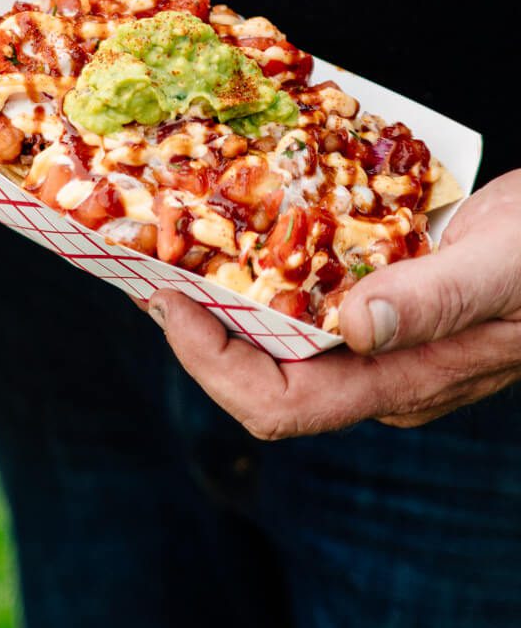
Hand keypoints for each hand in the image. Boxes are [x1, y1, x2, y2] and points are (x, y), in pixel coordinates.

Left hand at [150, 171, 520, 438]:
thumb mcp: (504, 266)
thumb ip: (434, 299)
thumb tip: (354, 325)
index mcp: (404, 381)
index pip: (280, 406)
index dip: (210, 363)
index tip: (168, 299)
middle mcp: (382, 373)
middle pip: (261, 375)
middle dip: (194, 327)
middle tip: (144, 263)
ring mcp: (383, 340)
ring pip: (277, 335)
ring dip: (221, 294)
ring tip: (171, 240)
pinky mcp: (386, 301)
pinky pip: (306, 297)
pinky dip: (264, 265)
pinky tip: (238, 221)